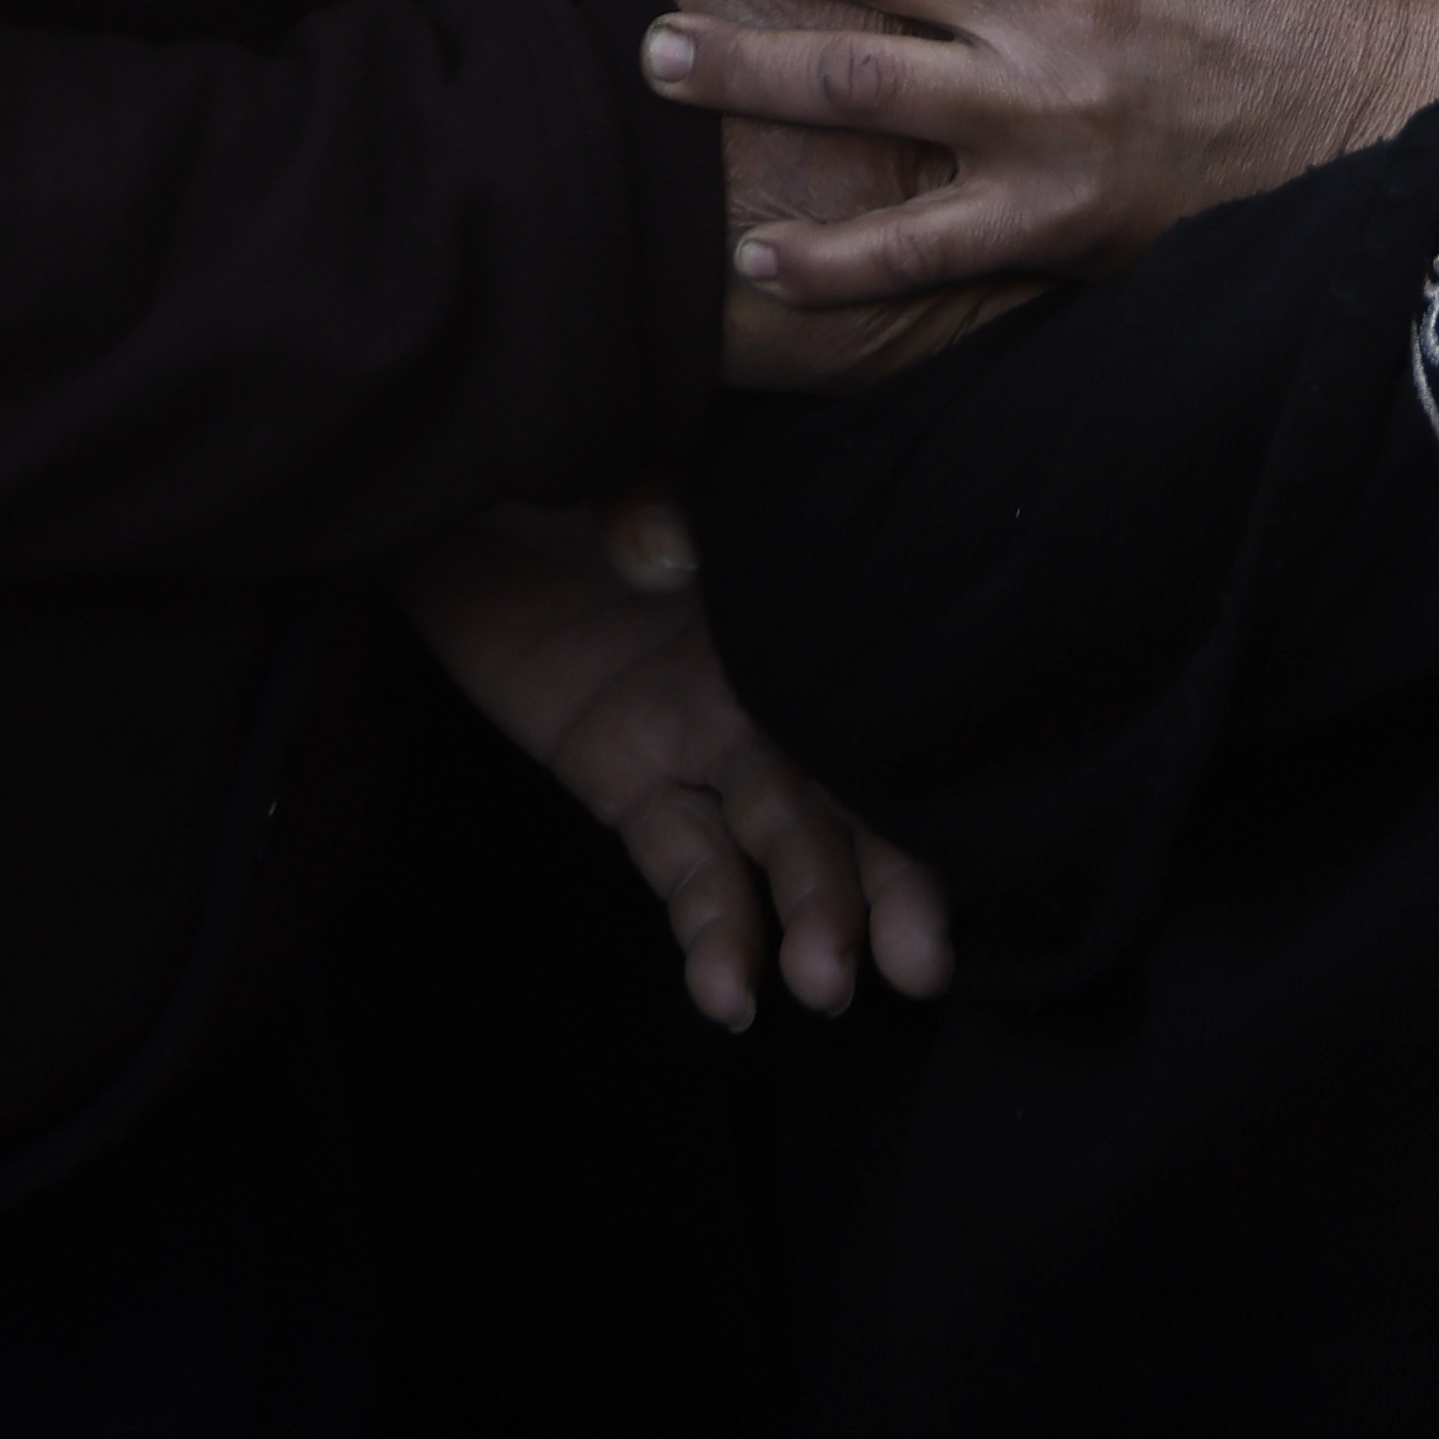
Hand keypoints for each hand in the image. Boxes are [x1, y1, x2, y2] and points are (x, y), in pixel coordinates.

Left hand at [398, 503, 953, 1028]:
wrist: (468, 476)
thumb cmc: (582, 449)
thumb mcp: (640, 444)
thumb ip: (665, 493)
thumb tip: (664, 559)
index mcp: (813, 596)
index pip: (895, 695)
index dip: (935, 774)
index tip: (971, 836)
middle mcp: (782, 680)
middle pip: (853, 791)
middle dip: (891, 881)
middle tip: (913, 964)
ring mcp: (712, 737)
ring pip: (779, 842)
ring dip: (809, 917)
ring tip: (817, 986)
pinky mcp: (635, 780)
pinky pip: (684, 863)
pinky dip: (712, 928)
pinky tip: (727, 994)